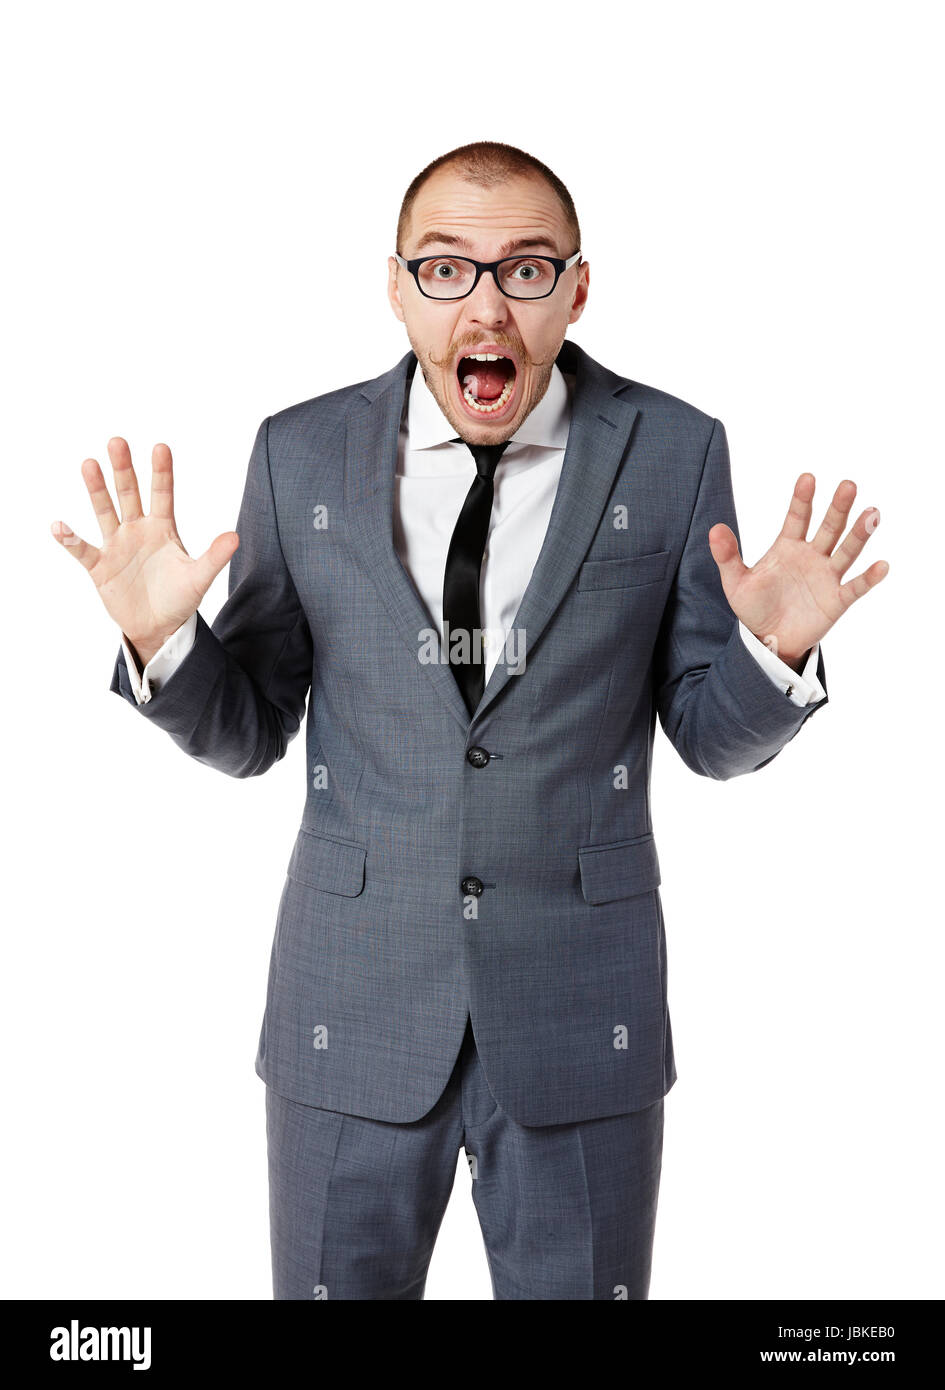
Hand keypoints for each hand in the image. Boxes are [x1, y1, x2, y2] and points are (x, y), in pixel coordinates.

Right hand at [51, 437, 238, 663]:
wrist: (159, 627)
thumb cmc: (180, 598)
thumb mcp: (199, 578)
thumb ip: (215, 557)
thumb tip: (235, 536)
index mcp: (163, 528)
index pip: (162, 493)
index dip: (162, 472)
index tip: (161, 447)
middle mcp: (137, 530)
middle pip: (129, 493)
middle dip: (123, 469)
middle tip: (117, 442)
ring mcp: (117, 545)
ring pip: (105, 511)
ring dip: (96, 489)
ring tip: (89, 464)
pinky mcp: (100, 566)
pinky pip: (82, 549)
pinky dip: (70, 539)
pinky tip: (59, 526)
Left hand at [708, 475, 888, 665]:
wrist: (767, 640)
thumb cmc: (753, 607)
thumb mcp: (735, 582)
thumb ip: (727, 555)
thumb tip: (714, 529)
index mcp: (787, 546)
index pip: (797, 517)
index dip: (802, 499)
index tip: (808, 478)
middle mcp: (811, 556)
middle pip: (828, 527)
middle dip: (838, 507)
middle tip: (848, 485)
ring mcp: (826, 576)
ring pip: (846, 550)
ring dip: (859, 534)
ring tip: (872, 514)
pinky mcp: (836, 600)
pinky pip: (856, 587)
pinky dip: (869, 577)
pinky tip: (882, 565)